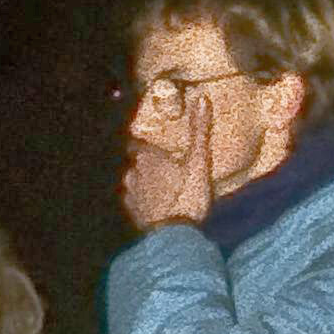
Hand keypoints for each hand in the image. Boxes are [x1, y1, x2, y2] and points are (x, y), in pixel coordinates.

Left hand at [121, 105, 219, 232]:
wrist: (173, 234)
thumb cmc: (187, 195)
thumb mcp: (198, 162)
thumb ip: (199, 131)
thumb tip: (201, 98)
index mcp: (149, 159)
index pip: (138, 145)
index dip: (144, 145)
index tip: (154, 146)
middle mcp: (134, 173)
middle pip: (135, 164)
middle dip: (146, 164)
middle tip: (163, 167)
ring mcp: (132, 196)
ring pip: (132, 182)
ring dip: (142, 182)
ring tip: (158, 186)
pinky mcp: (134, 215)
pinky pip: (134, 202)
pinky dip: (141, 201)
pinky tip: (151, 205)